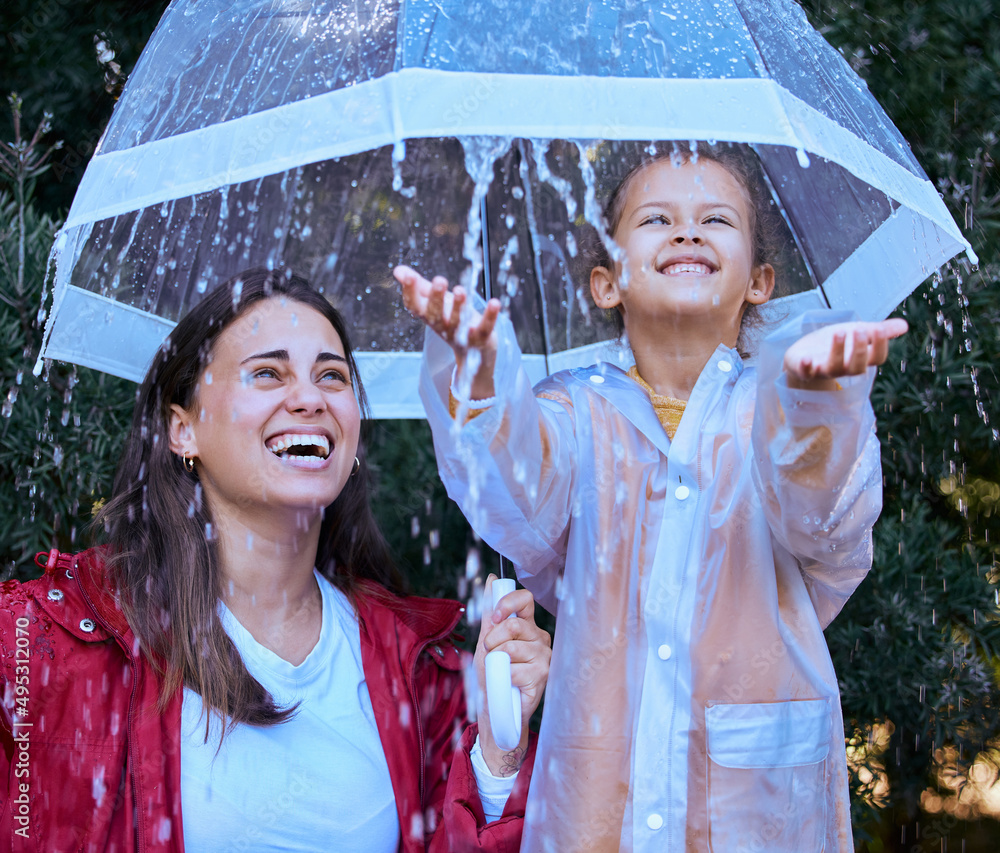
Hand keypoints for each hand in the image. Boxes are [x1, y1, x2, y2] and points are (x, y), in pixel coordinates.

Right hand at [394, 265, 500, 400]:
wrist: (473, 350)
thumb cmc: (451, 319)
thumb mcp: (434, 303)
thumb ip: (419, 287)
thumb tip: (398, 270)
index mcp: (429, 317)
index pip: (414, 306)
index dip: (410, 293)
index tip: (408, 276)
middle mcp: (443, 327)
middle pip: (436, 314)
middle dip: (436, 298)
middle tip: (439, 280)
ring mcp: (461, 334)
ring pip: (458, 322)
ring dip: (459, 307)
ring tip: (461, 290)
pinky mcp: (481, 338)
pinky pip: (485, 327)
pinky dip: (490, 316)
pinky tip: (495, 302)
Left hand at [474, 574, 550, 776]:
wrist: (495, 708)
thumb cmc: (492, 675)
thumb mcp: (486, 641)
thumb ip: (490, 613)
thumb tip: (491, 579)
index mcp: (527, 626)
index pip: (525, 599)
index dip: (507, 603)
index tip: (494, 617)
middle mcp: (540, 638)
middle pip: (514, 624)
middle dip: (493, 639)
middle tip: (490, 653)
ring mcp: (544, 656)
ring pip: (513, 648)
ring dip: (497, 661)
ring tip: (500, 671)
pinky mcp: (544, 675)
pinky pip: (515, 669)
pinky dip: (504, 677)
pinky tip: (509, 684)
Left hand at [783, 318, 907, 389]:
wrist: (805, 353)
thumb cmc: (835, 345)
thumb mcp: (857, 334)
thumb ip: (878, 331)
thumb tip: (905, 325)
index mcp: (859, 359)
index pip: (876, 359)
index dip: (880, 346)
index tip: (880, 329)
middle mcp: (844, 368)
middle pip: (857, 367)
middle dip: (859, 350)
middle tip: (859, 330)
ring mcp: (824, 370)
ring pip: (834, 368)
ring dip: (837, 351)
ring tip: (840, 332)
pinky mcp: (804, 369)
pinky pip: (806, 372)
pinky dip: (807, 367)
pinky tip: (807, 358)